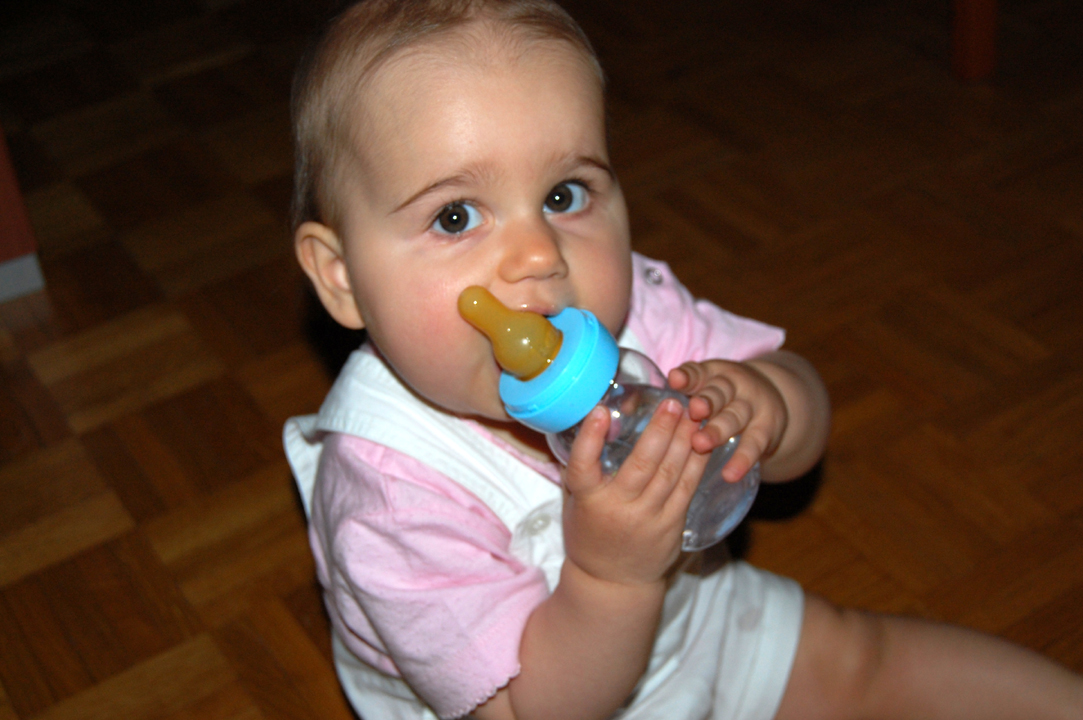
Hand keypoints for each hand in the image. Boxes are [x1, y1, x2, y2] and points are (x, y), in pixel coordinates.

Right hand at [561, 400, 705, 585]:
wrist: (613, 581)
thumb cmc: (590, 532)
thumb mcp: (575, 501)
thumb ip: (585, 468)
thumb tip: (595, 422)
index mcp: (588, 502)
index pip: (583, 467)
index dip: (591, 438)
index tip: (601, 411)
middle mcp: (618, 510)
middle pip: (641, 465)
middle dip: (659, 430)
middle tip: (672, 402)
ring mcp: (648, 519)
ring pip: (670, 473)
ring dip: (683, 440)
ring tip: (692, 412)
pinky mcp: (672, 525)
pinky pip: (687, 487)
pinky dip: (696, 461)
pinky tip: (702, 441)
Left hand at [668, 359, 787, 481]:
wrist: (776, 398)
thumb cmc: (723, 397)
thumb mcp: (705, 386)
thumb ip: (676, 394)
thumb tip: (628, 406)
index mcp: (712, 374)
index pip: (699, 372)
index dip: (688, 376)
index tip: (675, 379)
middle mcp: (734, 386)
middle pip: (719, 393)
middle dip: (706, 401)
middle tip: (693, 411)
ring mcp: (751, 407)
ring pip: (734, 417)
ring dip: (718, 430)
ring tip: (700, 443)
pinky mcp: (766, 429)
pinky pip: (754, 445)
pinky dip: (743, 460)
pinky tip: (730, 474)